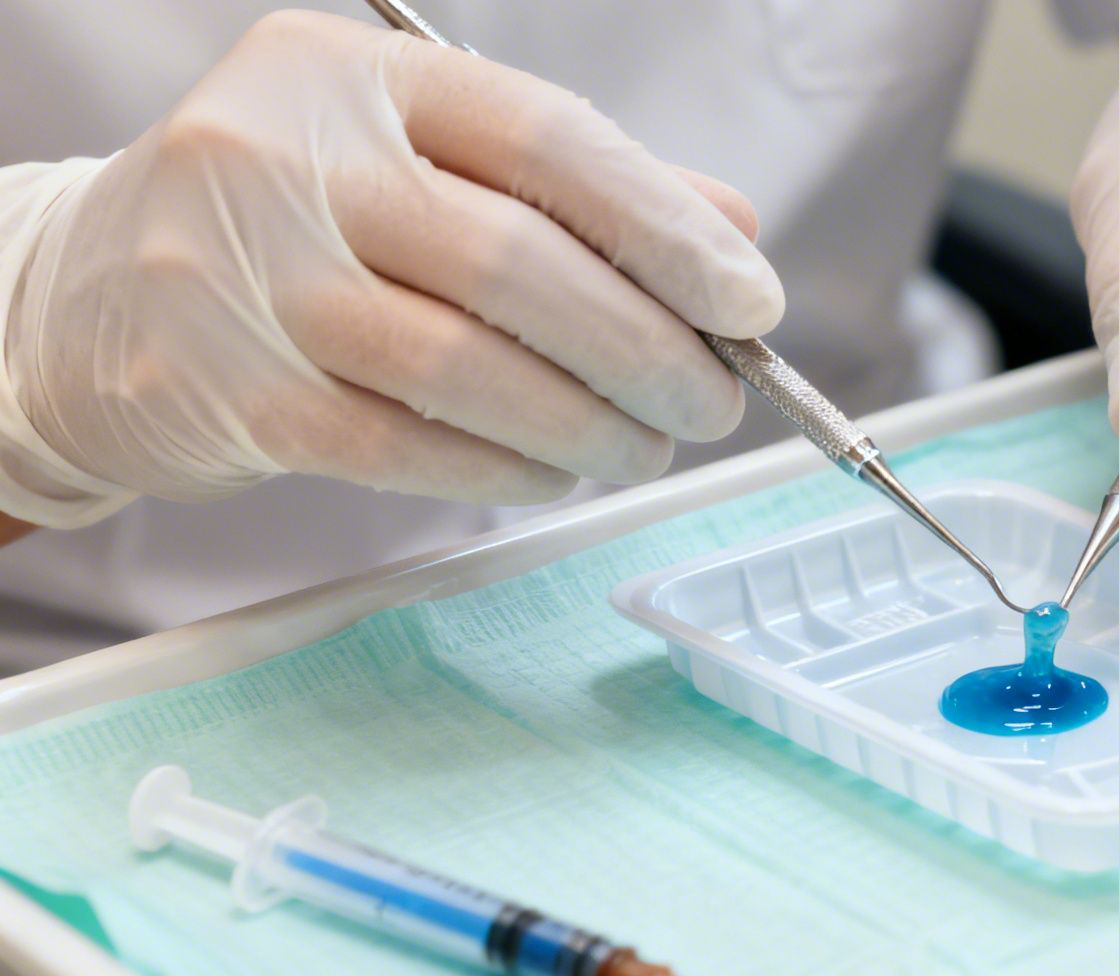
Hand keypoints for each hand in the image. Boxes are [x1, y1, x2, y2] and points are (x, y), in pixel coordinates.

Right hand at [0, 11, 780, 526]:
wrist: (89, 296)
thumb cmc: (297, 225)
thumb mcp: (422, 162)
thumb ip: (577, 190)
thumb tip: (731, 236)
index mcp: (366, 80)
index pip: (552, 142)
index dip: (670, 232)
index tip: (750, 306)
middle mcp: (293, 158)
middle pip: (519, 264)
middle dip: (647, 351)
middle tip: (713, 403)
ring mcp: (247, 277)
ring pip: (465, 368)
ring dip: (587, 426)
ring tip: (643, 448)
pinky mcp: (226, 392)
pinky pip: (402, 446)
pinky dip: (502, 470)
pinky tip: (551, 473)